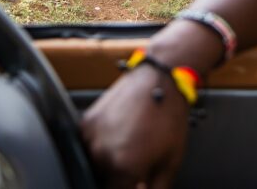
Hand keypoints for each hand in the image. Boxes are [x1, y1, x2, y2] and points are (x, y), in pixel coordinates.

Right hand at [81, 65, 189, 188]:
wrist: (159, 80)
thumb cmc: (168, 116)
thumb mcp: (170, 162)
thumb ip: (154, 188)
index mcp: (123, 167)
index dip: (129, 188)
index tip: (138, 183)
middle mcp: (101, 154)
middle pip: (104, 181)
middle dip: (120, 178)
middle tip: (138, 164)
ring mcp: (90, 137)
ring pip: (94, 165)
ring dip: (109, 163)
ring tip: (131, 147)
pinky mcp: (85, 122)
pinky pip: (88, 146)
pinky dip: (102, 147)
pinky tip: (121, 136)